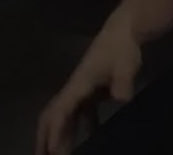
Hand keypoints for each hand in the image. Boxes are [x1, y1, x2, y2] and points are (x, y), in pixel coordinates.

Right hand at [35, 21, 141, 154]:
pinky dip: (82, 126)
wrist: (126, 30)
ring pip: (67, 116)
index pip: (60, 112)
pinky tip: (91, 138)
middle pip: (54, 116)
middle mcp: (75, 89)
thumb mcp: (124, 66)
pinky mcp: (94, 88)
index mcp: (78, 85)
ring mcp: (83, 89)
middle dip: (46, 138)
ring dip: (62, 135)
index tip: (52, 152)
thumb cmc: (122, 48)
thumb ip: (122, 83)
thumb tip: (122, 99)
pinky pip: (83, 112)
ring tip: (61, 154)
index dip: (54, 132)